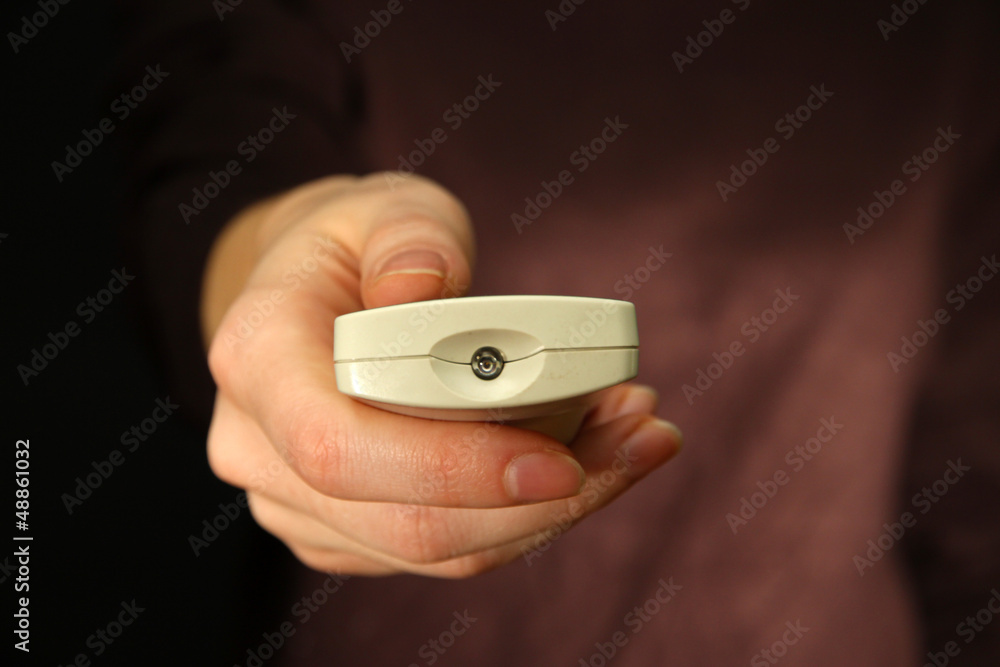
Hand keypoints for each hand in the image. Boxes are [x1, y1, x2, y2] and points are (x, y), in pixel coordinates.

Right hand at [202, 173, 682, 576]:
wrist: (316, 297)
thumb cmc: (356, 247)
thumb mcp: (384, 206)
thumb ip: (408, 235)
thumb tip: (421, 288)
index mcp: (257, 360)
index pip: (340, 448)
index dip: (452, 468)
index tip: (560, 459)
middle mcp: (260, 449)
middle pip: (406, 523)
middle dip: (540, 500)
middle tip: (636, 440)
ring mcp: (300, 503)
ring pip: (442, 550)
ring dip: (553, 508)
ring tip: (628, 438)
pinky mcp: (349, 531)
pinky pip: (450, 549)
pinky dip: (529, 513)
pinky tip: (588, 456)